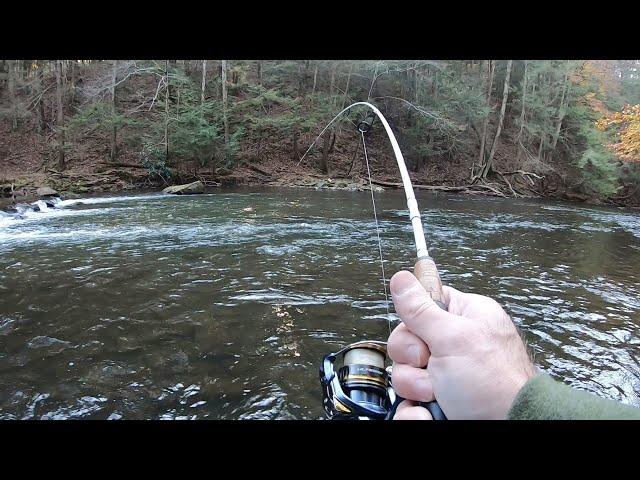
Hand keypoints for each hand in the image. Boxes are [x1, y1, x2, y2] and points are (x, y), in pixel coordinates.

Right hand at [388, 270, 536, 419]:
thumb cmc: (496, 384)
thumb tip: (402, 277)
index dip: (414, 319)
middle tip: (433, 365)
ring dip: (415, 387)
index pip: (423, 303)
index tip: (423, 333)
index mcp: (464, 318)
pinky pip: (408, 401)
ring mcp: (444, 375)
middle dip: (413, 360)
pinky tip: (431, 413)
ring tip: (439, 394)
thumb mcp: (453, 338)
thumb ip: (421, 309)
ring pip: (404, 373)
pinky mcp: (437, 401)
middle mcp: (454, 345)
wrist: (510, 426)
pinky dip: (415, 411)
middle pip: (406, 341)